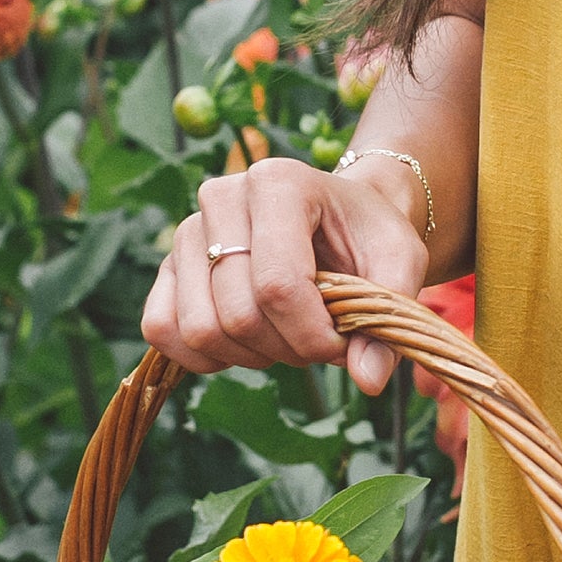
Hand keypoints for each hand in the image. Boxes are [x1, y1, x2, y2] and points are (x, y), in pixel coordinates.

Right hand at [142, 155, 428, 394]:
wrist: (341, 217)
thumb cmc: (369, 235)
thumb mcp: (400, 262)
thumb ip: (387, 316)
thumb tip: (367, 379)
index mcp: (278, 182)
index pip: (278, 285)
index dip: (312, 335)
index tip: (343, 343)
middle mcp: (221, 196)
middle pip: (239, 314)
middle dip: (288, 348)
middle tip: (319, 339)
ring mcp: (186, 230)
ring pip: (200, 328)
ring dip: (250, 356)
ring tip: (285, 337)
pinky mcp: (167, 266)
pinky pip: (161, 328)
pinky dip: (202, 356)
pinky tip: (243, 346)